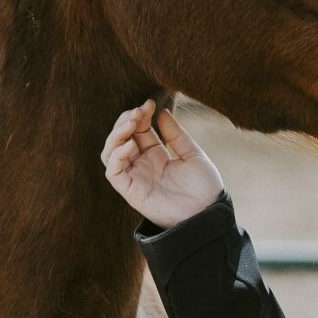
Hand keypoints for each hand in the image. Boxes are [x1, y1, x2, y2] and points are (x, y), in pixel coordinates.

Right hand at [102, 99, 224, 229]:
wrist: (207, 214)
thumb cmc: (205, 188)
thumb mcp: (193, 154)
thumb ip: (176, 135)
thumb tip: (162, 113)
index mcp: (156, 156)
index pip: (138, 130)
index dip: (139, 115)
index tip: (149, 103)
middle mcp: (142, 165)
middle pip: (121, 138)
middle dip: (126, 120)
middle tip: (138, 111)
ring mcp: (135, 177)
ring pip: (111, 152)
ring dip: (116, 134)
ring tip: (131, 122)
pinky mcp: (130, 191)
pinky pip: (113, 171)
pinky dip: (117, 155)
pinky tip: (131, 144)